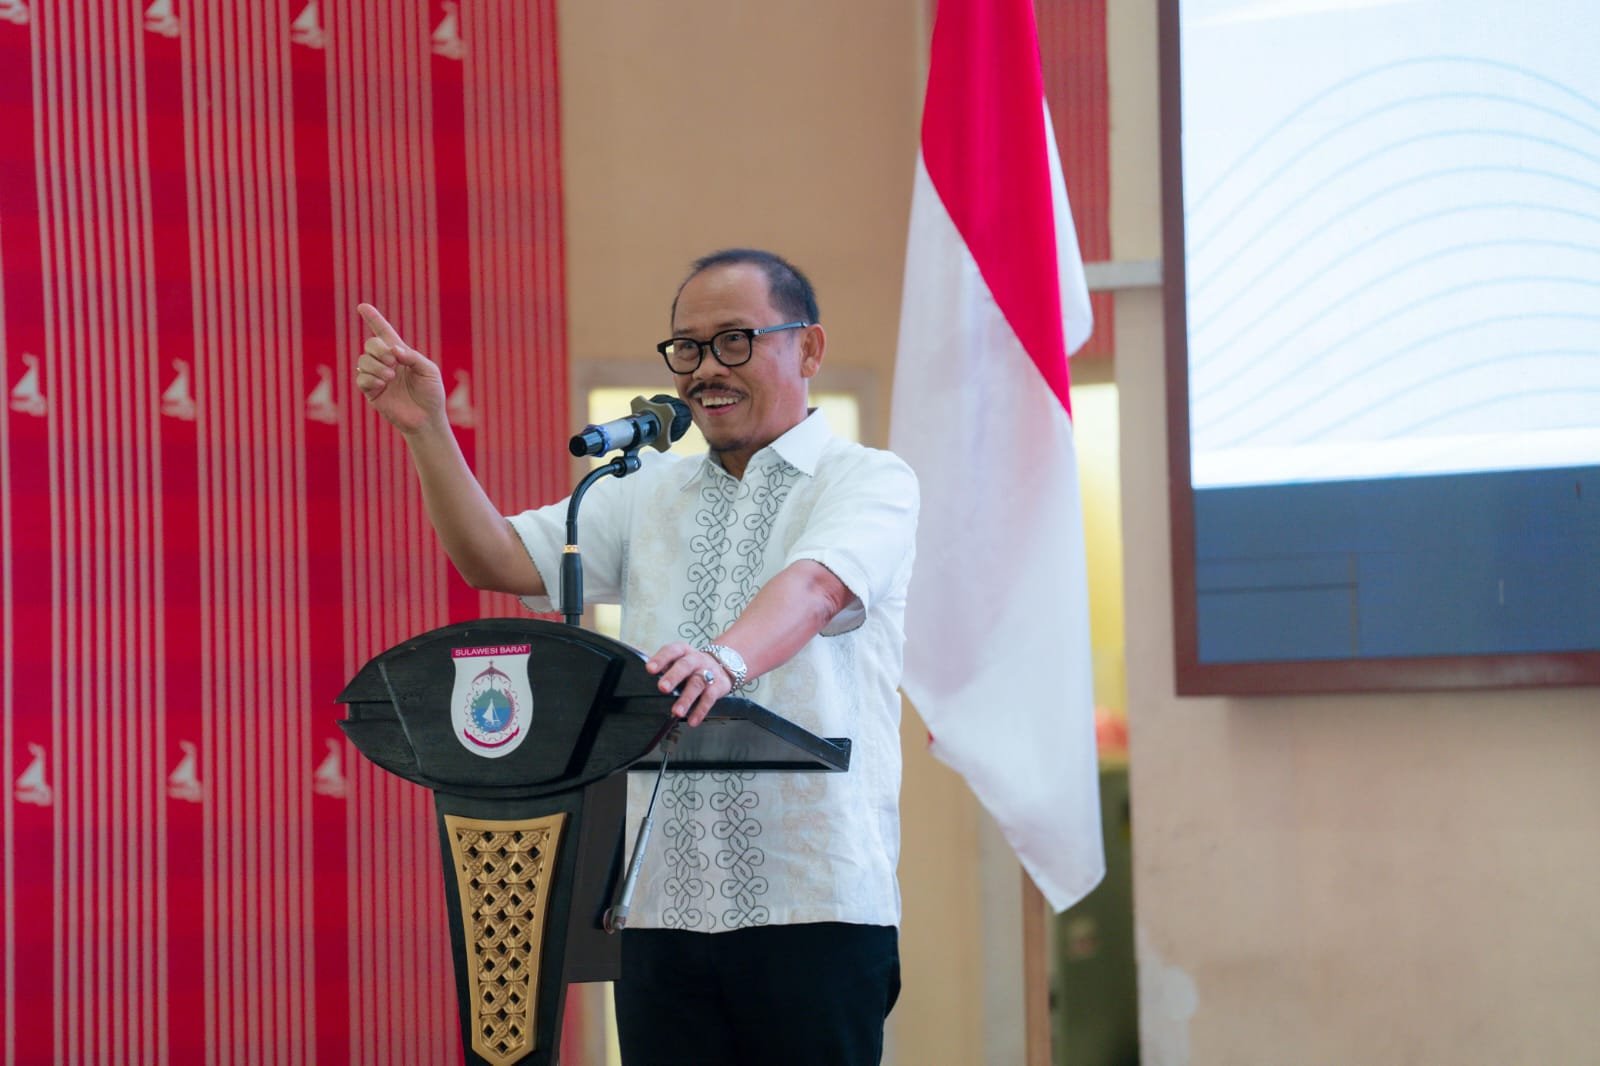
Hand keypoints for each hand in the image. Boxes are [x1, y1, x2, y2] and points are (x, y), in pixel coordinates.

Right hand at [354, 303, 446, 433]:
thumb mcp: (428, 370)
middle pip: (370, 344)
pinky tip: (383, 384)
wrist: (427, 418)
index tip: (362, 306)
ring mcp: (377, 377)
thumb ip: (412, 357)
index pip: (384, 333)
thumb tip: (393, 350)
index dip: (373, 319)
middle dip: (378, 349)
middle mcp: (386, 363)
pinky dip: (370, 378)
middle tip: (393, 362)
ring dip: (376, 366)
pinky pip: (361, 378)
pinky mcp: (372, 392)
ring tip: (390, 377)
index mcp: (401, 354)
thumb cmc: (432, 393)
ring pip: (363, 361)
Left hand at [645, 642, 730, 725]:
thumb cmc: (692, 665)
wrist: (723, 663)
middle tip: (662, 688)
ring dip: (686, 698)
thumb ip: (663, 668)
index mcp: (682, 651)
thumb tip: (641, 679)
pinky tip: (693, 720)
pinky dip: (701, 710)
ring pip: (697, 684)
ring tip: (677, 712)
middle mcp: (696, 660)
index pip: (671, 651)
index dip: (660, 659)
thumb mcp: (679, 660)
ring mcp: (708, 672)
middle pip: (685, 666)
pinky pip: (710, 698)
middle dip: (673, 677)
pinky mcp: (719, 686)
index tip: (650, 669)